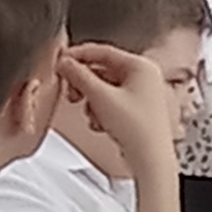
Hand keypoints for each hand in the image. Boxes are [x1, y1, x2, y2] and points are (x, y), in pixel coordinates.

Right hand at [57, 43, 181, 207]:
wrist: (150, 160)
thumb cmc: (137, 129)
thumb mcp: (100, 96)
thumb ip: (78, 75)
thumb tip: (65, 63)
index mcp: (141, 66)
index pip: (103, 51)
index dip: (78, 55)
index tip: (60, 61)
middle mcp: (144, 77)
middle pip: (102, 71)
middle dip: (84, 84)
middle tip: (72, 92)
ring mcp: (142, 94)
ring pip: (104, 88)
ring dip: (91, 101)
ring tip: (91, 113)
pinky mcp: (137, 111)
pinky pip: (111, 103)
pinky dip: (101, 111)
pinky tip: (101, 123)